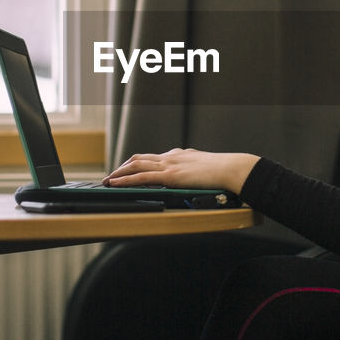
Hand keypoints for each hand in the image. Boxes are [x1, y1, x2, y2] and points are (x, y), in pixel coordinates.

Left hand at [104, 148, 258, 194]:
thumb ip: (195, 172)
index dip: (138, 164)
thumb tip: (193, 177)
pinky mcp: (170, 175)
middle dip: (123, 167)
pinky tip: (116, 184)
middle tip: (112, 175)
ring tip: (108, 180)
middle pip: (140, 158)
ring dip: (119, 173)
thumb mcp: (205, 169)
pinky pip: (141, 177)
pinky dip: (126, 180)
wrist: (231, 168)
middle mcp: (171, 157)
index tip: (128, 170)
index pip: (153, 158)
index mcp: (180, 155)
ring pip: (136, 165)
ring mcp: (170, 164)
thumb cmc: (224, 171)